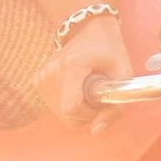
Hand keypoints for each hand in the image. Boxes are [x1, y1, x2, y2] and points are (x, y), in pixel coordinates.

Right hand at [36, 15, 131, 131]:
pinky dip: (67, 103)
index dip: (89, 113)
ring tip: (86, 87)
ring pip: (60, 113)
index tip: (100, 101)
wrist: (88, 28)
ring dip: (77, 108)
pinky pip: (54, 105)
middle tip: (97, 93)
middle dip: (85, 113)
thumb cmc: (110, 50)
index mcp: (71, 66)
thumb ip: (116, 106)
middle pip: (66, 114)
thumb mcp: (123, 74)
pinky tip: (75, 87)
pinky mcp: (37, 80)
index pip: (71, 108)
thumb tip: (96, 131)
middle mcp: (51, 71)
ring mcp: (41, 76)